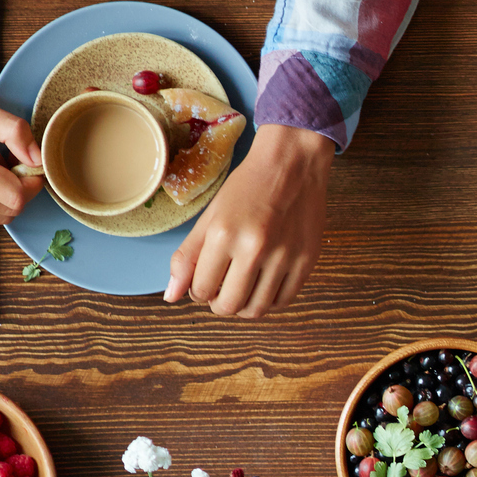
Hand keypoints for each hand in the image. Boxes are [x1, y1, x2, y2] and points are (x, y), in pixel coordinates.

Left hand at [166, 124, 332, 318]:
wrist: (292, 166)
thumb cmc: (248, 188)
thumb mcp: (210, 217)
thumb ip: (188, 257)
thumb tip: (170, 296)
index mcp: (224, 235)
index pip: (201, 290)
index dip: (198, 292)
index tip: (205, 282)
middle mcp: (254, 249)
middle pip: (228, 306)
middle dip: (219, 303)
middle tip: (222, 289)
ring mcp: (284, 258)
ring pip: (256, 310)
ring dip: (244, 306)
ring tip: (242, 289)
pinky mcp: (306, 263)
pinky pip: (283, 301)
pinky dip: (269, 300)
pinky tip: (263, 285)